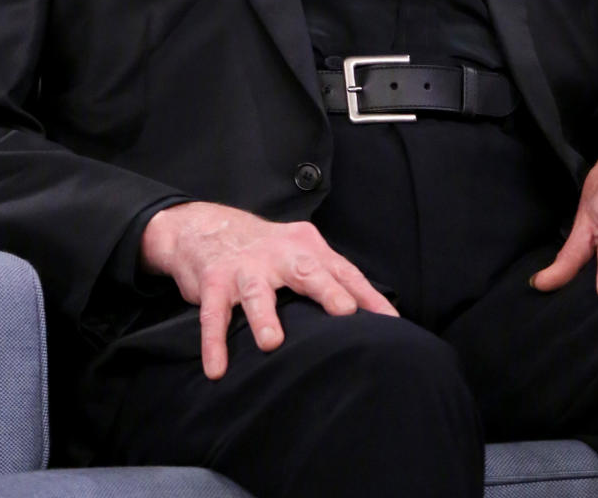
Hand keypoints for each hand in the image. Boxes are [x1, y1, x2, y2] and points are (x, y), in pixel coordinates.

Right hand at [141, 202, 398, 378]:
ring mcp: (245, 267)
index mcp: (306, 247)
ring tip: (271, 342)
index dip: (367, 296)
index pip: (343, 271)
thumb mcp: (300, 253)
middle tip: (345, 311)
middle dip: (326, 290)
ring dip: (264, 316)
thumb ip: (329, 278)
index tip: (391, 322)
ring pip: (256, 290)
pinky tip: (217, 369)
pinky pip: (214, 314)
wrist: (206, 227)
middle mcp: (278, 254)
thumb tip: (374, 317)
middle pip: (306, 270)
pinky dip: (214, 342)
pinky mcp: (214, 282)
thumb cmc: (266, 251)